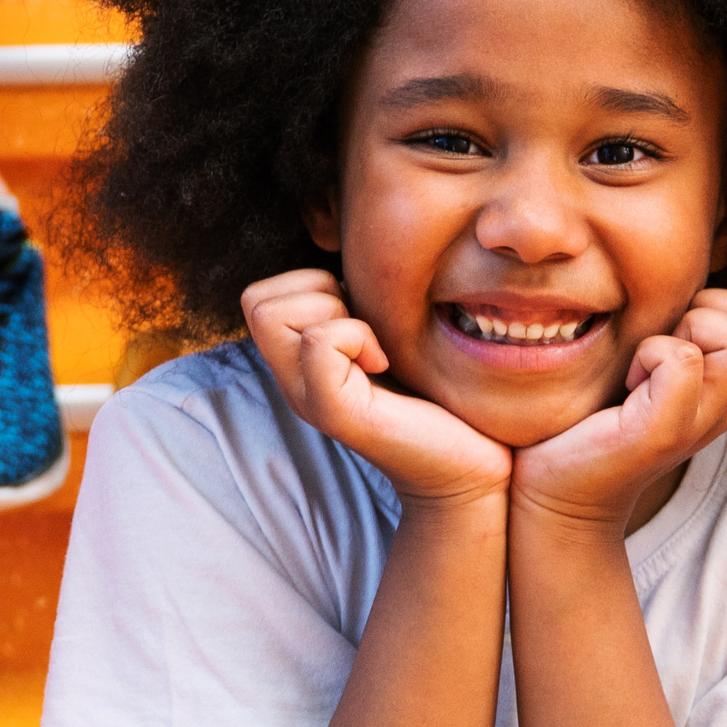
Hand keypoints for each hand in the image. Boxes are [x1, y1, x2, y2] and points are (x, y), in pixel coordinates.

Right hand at [242, 269, 511, 507]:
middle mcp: (294, 383)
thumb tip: (351, 259)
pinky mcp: (337, 415)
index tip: (360, 317)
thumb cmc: (439, 398)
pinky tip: (384, 363)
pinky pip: (318, 343)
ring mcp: (309, 400)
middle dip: (315, 294)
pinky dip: (356, 337)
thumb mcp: (387, 337)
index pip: (258, 296)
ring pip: (274, 315)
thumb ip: (358, 307)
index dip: (309, 287)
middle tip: (364, 330)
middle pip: (256, 301)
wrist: (470, 467)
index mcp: (300, 364)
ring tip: (374, 348)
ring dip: (334, 314)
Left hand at [511, 289, 726, 530]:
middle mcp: (722, 406)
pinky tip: (625, 386)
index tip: (666, 334)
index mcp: (721, 388)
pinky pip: (683, 360)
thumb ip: (667, 330)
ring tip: (644, 366)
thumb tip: (670, 279)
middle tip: (657, 347)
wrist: (553, 495)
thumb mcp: (641, 368)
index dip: (718, 307)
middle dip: (710, 312)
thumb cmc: (587, 422)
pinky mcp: (662, 432)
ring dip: (685, 332)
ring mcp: (698, 421)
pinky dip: (651, 355)